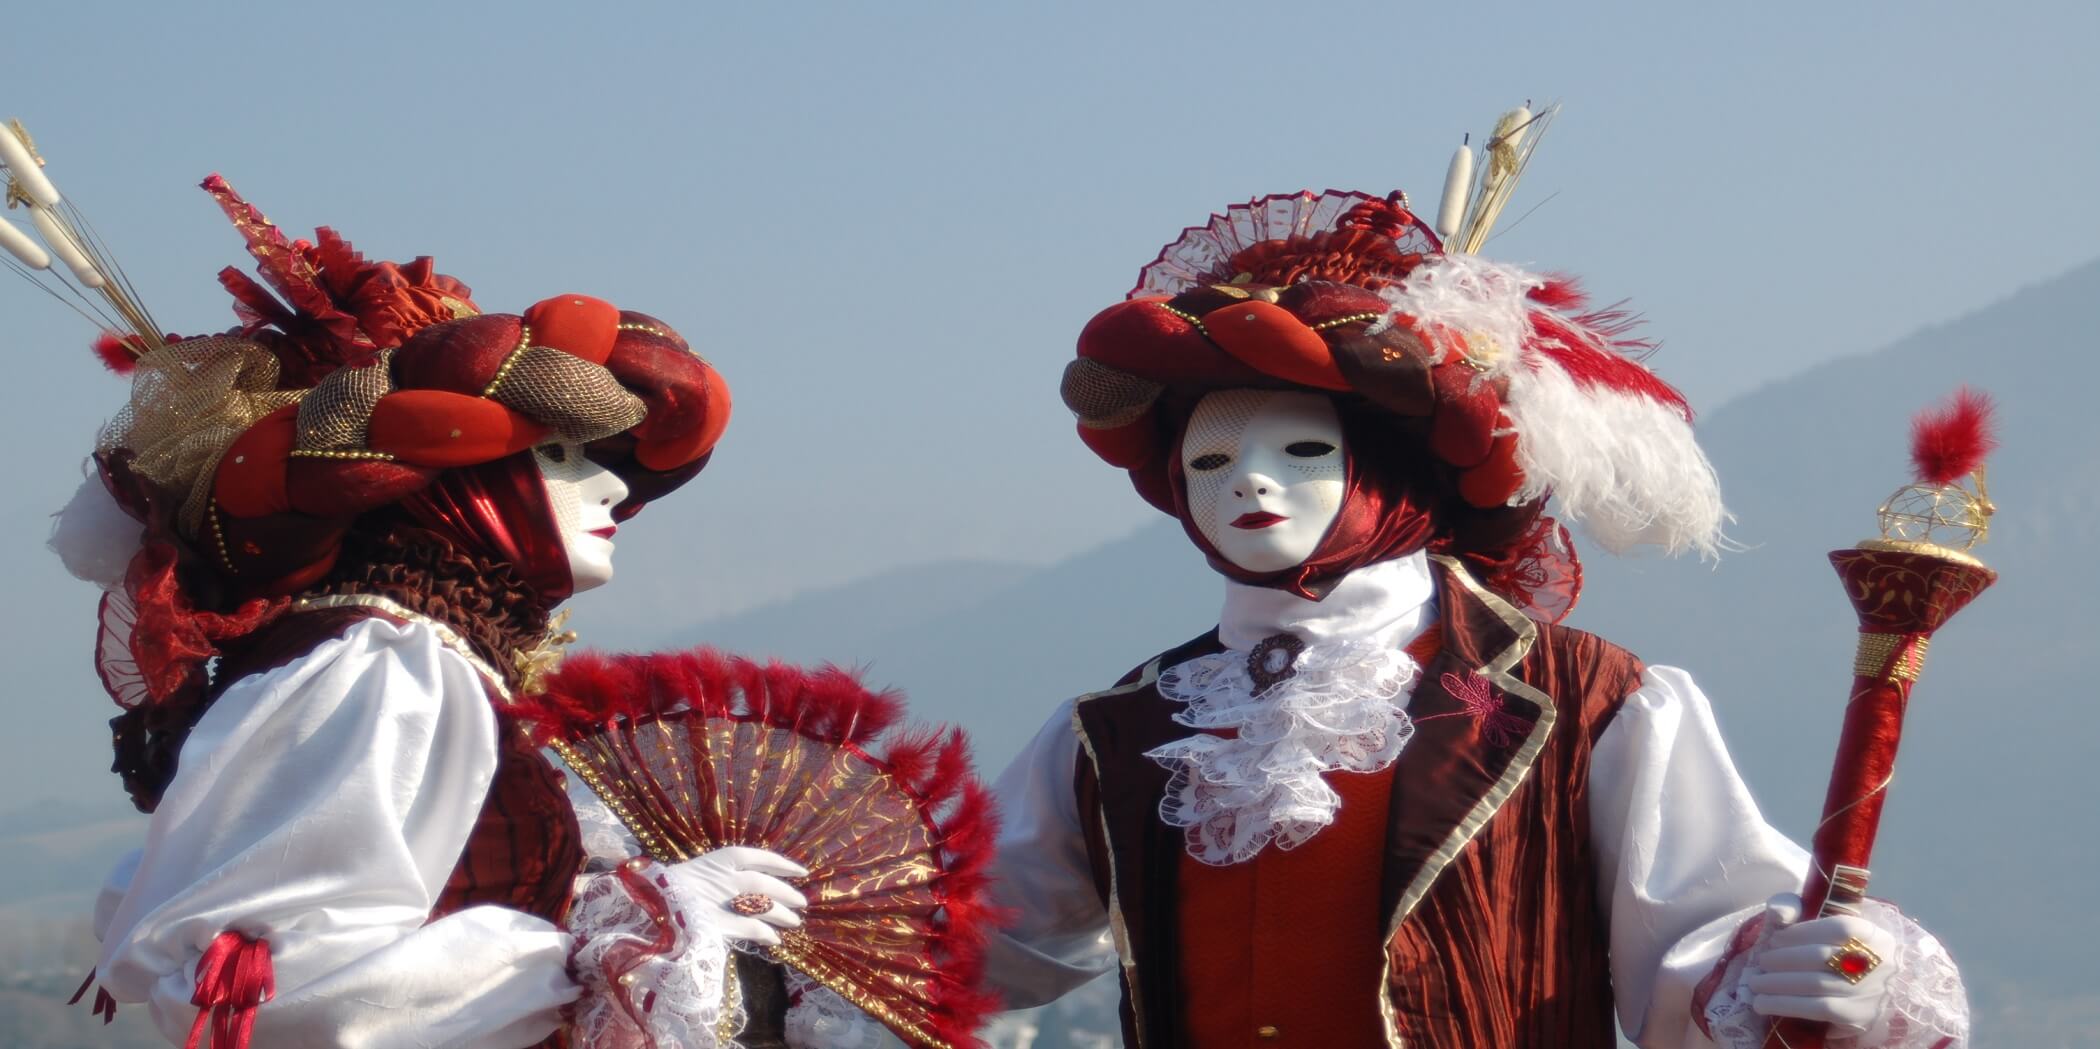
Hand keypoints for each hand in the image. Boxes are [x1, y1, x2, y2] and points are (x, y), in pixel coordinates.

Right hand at [662, 846, 810, 946]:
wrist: (641, 906)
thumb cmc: (665, 890)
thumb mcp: (695, 875)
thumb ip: (720, 879)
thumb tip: (752, 890)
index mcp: (716, 860)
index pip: (756, 856)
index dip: (780, 863)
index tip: (800, 870)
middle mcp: (722, 877)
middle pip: (763, 881)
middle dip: (785, 891)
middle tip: (802, 901)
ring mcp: (719, 900)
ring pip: (761, 904)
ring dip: (781, 913)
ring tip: (795, 921)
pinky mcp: (715, 924)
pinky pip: (750, 928)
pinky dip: (765, 933)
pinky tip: (775, 939)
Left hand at [1745, 893, 1897, 1030]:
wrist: (1875, 999)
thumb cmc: (1846, 958)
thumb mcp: (1834, 933)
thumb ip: (1804, 914)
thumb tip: (1778, 913)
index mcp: (1875, 936)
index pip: (1840, 927)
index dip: (1803, 931)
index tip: (1775, 938)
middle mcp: (1878, 964)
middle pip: (1823, 957)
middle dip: (1784, 959)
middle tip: (1761, 962)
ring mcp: (1869, 992)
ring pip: (1816, 984)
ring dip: (1778, 983)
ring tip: (1755, 982)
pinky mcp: (1857, 1017)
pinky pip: (1817, 1009)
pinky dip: (1785, 1004)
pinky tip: (1762, 1003)